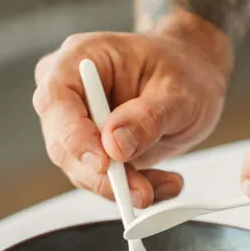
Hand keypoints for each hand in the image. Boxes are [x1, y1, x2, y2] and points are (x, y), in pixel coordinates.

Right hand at [33, 12, 231, 207]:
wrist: (192, 83)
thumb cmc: (182, 73)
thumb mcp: (177, 92)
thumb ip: (147, 117)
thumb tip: (115, 145)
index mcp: (84, 58)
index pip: (57, 99)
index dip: (74, 136)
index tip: (104, 163)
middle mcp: (72, 94)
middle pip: (63, 145)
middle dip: (103, 176)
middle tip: (142, 192)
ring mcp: (79, 127)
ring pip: (83, 172)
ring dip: (124, 188)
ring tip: (166, 184)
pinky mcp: (94, 153)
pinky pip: (104, 182)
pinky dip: (133, 190)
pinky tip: (163, 185)